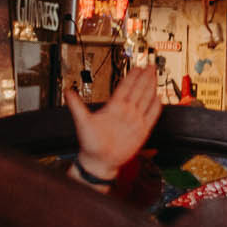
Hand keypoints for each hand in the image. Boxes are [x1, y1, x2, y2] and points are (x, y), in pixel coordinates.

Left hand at [66, 61, 161, 184]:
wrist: (100, 160)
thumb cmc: (90, 143)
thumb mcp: (82, 122)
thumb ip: (76, 105)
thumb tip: (67, 91)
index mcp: (113, 107)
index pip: (125, 88)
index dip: (132, 77)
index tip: (137, 67)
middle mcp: (125, 111)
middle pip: (138, 90)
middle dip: (145, 77)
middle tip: (150, 66)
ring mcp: (134, 120)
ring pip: (145, 99)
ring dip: (151, 87)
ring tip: (155, 76)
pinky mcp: (142, 130)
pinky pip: (152, 115)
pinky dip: (156, 106)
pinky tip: (159, 97)